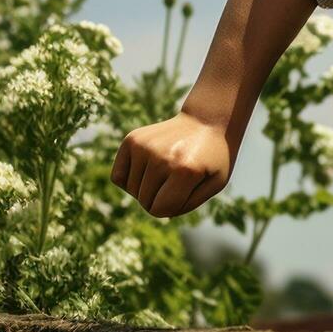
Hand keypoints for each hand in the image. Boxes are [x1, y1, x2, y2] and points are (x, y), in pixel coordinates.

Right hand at [110, 113, 233, 217]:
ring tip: (166, 170)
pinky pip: (118, 177)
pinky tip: (148, 169)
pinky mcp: (131, 140)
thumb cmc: (213, 158)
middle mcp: (161, 157)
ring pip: (132, 190)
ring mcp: (144, 146)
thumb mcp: (214, 184)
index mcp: (185, 171)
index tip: (186, 191)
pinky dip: (130, 180)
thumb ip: (185, 204)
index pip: (158, 210)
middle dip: (160, 198)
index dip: (172, 207)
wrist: (206, 121)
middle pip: (144, 201)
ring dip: (147, 187)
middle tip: (178, 179)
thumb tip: (156, 210)